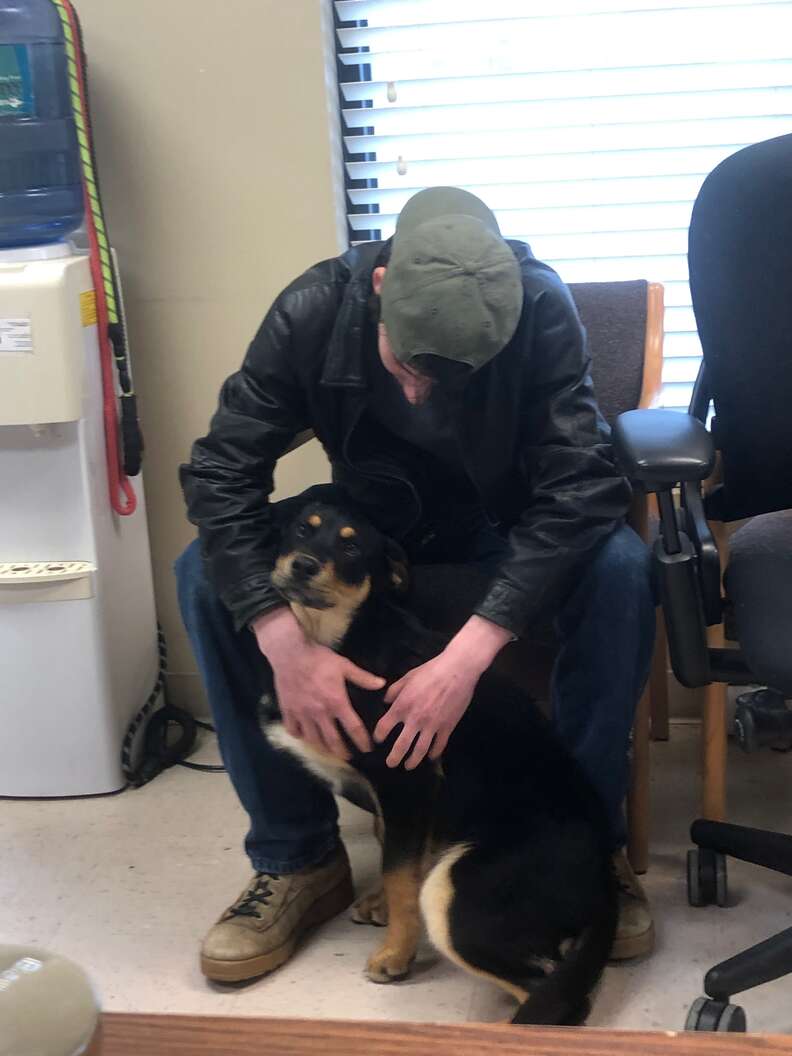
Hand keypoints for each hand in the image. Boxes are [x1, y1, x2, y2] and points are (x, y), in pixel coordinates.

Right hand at [252, 608, 382, 759]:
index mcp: (336, 702)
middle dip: (342, 752)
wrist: (290, 653)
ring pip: (313, 739)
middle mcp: (320, 713)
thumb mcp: (344, 665)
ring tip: (328, 751)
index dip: (362, 741)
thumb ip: (362, 677)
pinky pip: (293, 730)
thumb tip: (382, 684)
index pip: (353, 728)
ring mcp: (302, 714)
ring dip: (322, 748)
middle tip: (348, 757)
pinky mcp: (288, 711)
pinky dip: (299, 736)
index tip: (367, 749)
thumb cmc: (319, 659)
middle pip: (333, 740)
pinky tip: (304, 735)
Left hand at [373, 616, 513, 769]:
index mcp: (402, 706)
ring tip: (408, 766)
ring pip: (420, 751)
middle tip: (390, 764)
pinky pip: (439, 745)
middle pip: (401, 746)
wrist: (457, 670)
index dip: (378, 736)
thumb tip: (386, 701)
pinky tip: (431, 757)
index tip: (378, 740)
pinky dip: (434, 754)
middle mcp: (415, 719)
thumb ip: (394, 690)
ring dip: (413, 761)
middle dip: (394, 758)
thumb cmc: (431, 670)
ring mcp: (432, 726)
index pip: (384, 727)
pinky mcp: (447, 727)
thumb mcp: (408, 676)